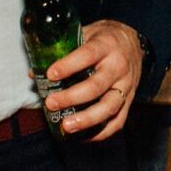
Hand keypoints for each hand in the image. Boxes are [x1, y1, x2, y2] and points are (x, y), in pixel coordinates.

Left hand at [42, 19, 142, 140]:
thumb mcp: (86, 34)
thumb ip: (62, 52)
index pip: (88, 55)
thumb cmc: (105, 39)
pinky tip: (83, 137)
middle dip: (72, 97)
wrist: (135, 42)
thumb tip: (35, 75)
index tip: (50, 75)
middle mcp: (118, 66)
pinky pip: (118, 121)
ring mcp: (126, 85)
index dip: (68, 66)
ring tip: (66, 126)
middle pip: (97, 86)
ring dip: (87, 119)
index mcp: (106, 45)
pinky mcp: (130, 100)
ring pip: (109, 107)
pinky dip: (101, 132)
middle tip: (51, 104)